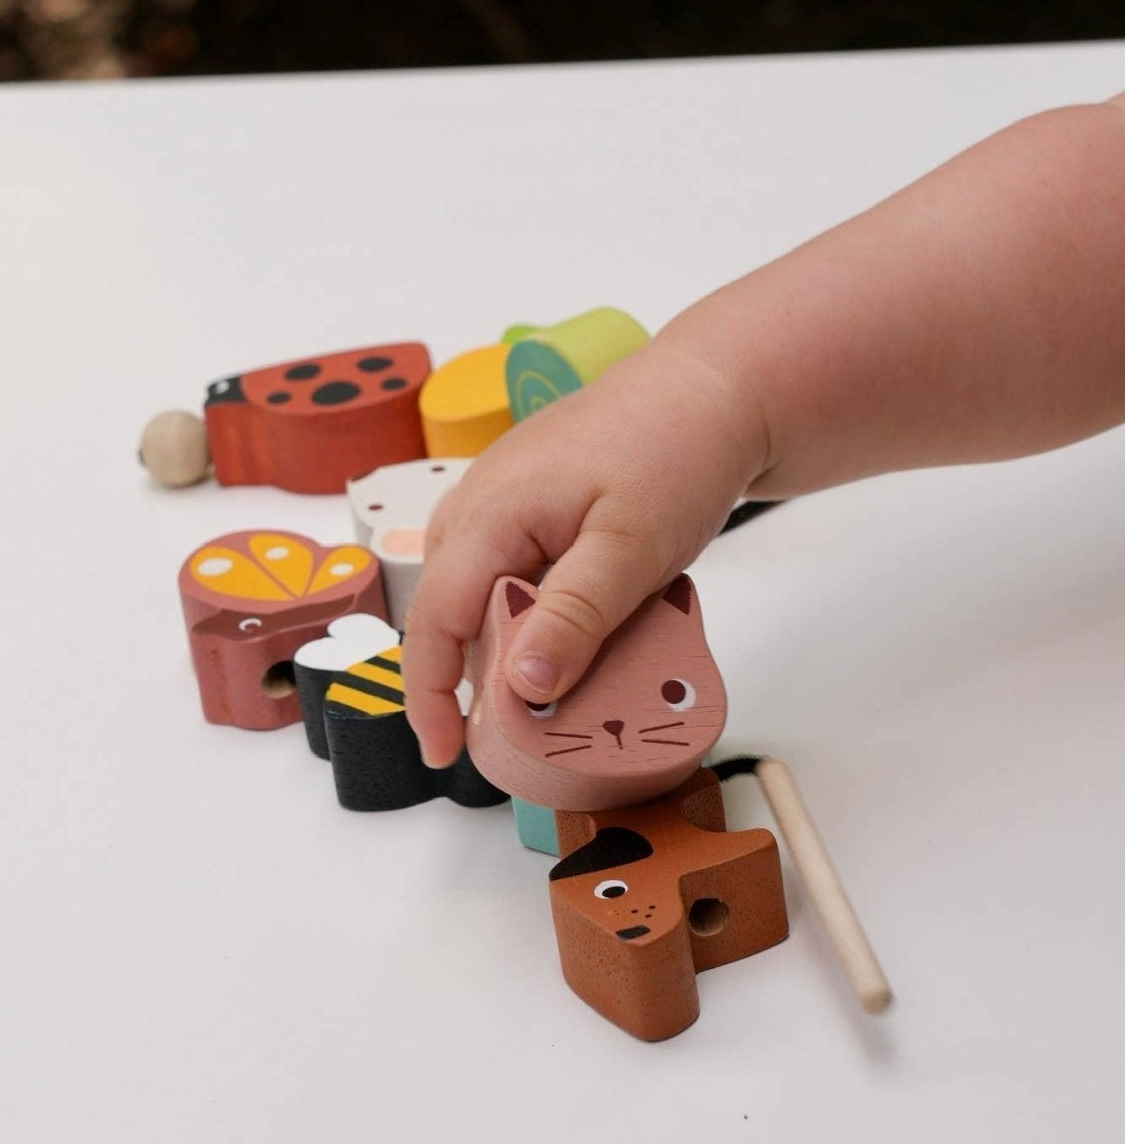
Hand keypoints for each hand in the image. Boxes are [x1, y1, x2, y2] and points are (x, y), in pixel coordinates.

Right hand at [402, 338, 764, 767]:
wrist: (712, 389)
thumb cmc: (673, 454)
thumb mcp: (630, 547)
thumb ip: (575, 617)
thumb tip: (520, 687)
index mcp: (489, 514)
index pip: (434, 620)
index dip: (430, 694)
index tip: (446, 753)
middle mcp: (476, 505)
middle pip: (446, 612)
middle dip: (464, 681)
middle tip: (510, 741)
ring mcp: (498, 500)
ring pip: (475, 595)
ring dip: (497, 650)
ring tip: (536, 704)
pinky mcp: (526, 504)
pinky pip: (503, 573)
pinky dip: (522, 617)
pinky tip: (562, 643)